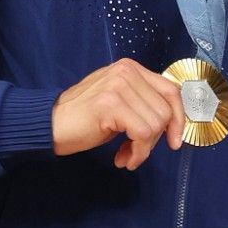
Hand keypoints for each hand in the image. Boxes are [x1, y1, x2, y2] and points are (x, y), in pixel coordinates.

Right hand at [50, 58, 186, 169]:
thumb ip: (144, 104)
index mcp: (131, 69)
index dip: (178, 118)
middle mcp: (126, 72)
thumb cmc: (84, 119)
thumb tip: (172, 124)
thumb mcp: (120, 103)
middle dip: (155, 139)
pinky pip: (142, 134)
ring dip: (144, 149)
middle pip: (165, 110)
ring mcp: (118, 86)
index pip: (171, 91)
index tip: (175, 140)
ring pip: (155, 124)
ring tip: (127, 155)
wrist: (49, 125)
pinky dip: (138, 153)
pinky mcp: (110, 104)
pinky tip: (124, 159)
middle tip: (137, 151)